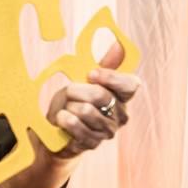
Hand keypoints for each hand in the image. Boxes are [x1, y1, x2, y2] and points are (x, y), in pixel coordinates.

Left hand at [46, 41, 141, 157]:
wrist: (57, 128)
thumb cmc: (74, 101)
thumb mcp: (86, 80)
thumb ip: (104, 64)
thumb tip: (119, 44)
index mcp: (123, 97)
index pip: (130, 85)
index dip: (111, 77)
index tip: (91, 74)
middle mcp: (120, 115)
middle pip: (101, 95)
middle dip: (77, 90)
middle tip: (69, 92)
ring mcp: (107, 132)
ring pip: (85, 110)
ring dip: (68, 106)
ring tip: (66, 109)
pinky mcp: (92, 143)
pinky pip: (76, 126)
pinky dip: (64, 119)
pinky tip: (62, 120)